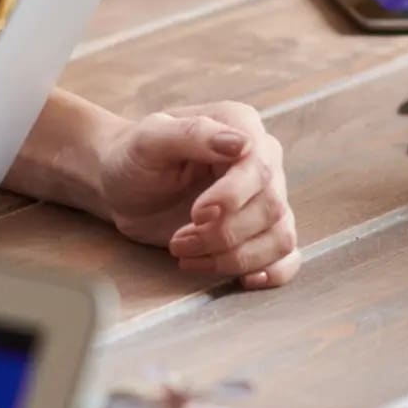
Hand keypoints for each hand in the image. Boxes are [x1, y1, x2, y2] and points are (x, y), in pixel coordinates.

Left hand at [96, 103, 299, 288]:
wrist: (121, 186)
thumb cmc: (134, 156)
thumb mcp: (150, 138)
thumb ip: (194, 134)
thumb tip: (242, 144)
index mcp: (242, 127)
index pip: (260, 167)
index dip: (234, 197)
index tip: (197, 215)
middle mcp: (262, 161)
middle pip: (271, 208)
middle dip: (224, 234)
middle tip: (178, 241)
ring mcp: (264, 199)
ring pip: (279, 237)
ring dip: (235, 257)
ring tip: (188, 255)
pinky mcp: (258, 232)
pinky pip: (286, 256)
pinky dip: (273, 272)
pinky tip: (246, 279)